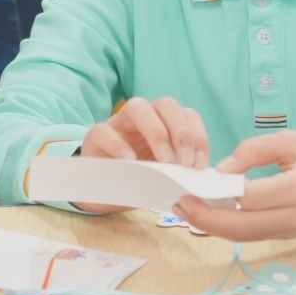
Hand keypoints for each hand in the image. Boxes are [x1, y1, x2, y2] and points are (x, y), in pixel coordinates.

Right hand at [75, 96, 208, 211]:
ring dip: (156, 131)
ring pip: (137, 107)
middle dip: (181, 132)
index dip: (199, 136)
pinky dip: (119, 144)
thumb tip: (200, 175)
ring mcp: (118, 124)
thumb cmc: (139, 178)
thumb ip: (181, 169)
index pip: (187, 115)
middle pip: (166, 105)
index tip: (200, 164)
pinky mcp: (95, 137)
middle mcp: (144, 117)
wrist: (105, 189)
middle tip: (185, 162)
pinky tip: (131, 160)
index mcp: (165, 123)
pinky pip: (104, 131)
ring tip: (164, 160)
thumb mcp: (166, 174)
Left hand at [175, 131, 295, 240]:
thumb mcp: (291, 139)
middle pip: (244, 227)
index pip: (251, 197)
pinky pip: (255, 236)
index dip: (221, 191)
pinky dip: (231, 227)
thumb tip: (222, 171)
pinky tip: (212, 214)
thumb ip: (253, 151)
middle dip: (207, 219)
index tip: (197, 183)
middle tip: (180, 206)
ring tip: (188, 211)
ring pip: (247, 237)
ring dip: (214, 227)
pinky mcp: (291, 235)